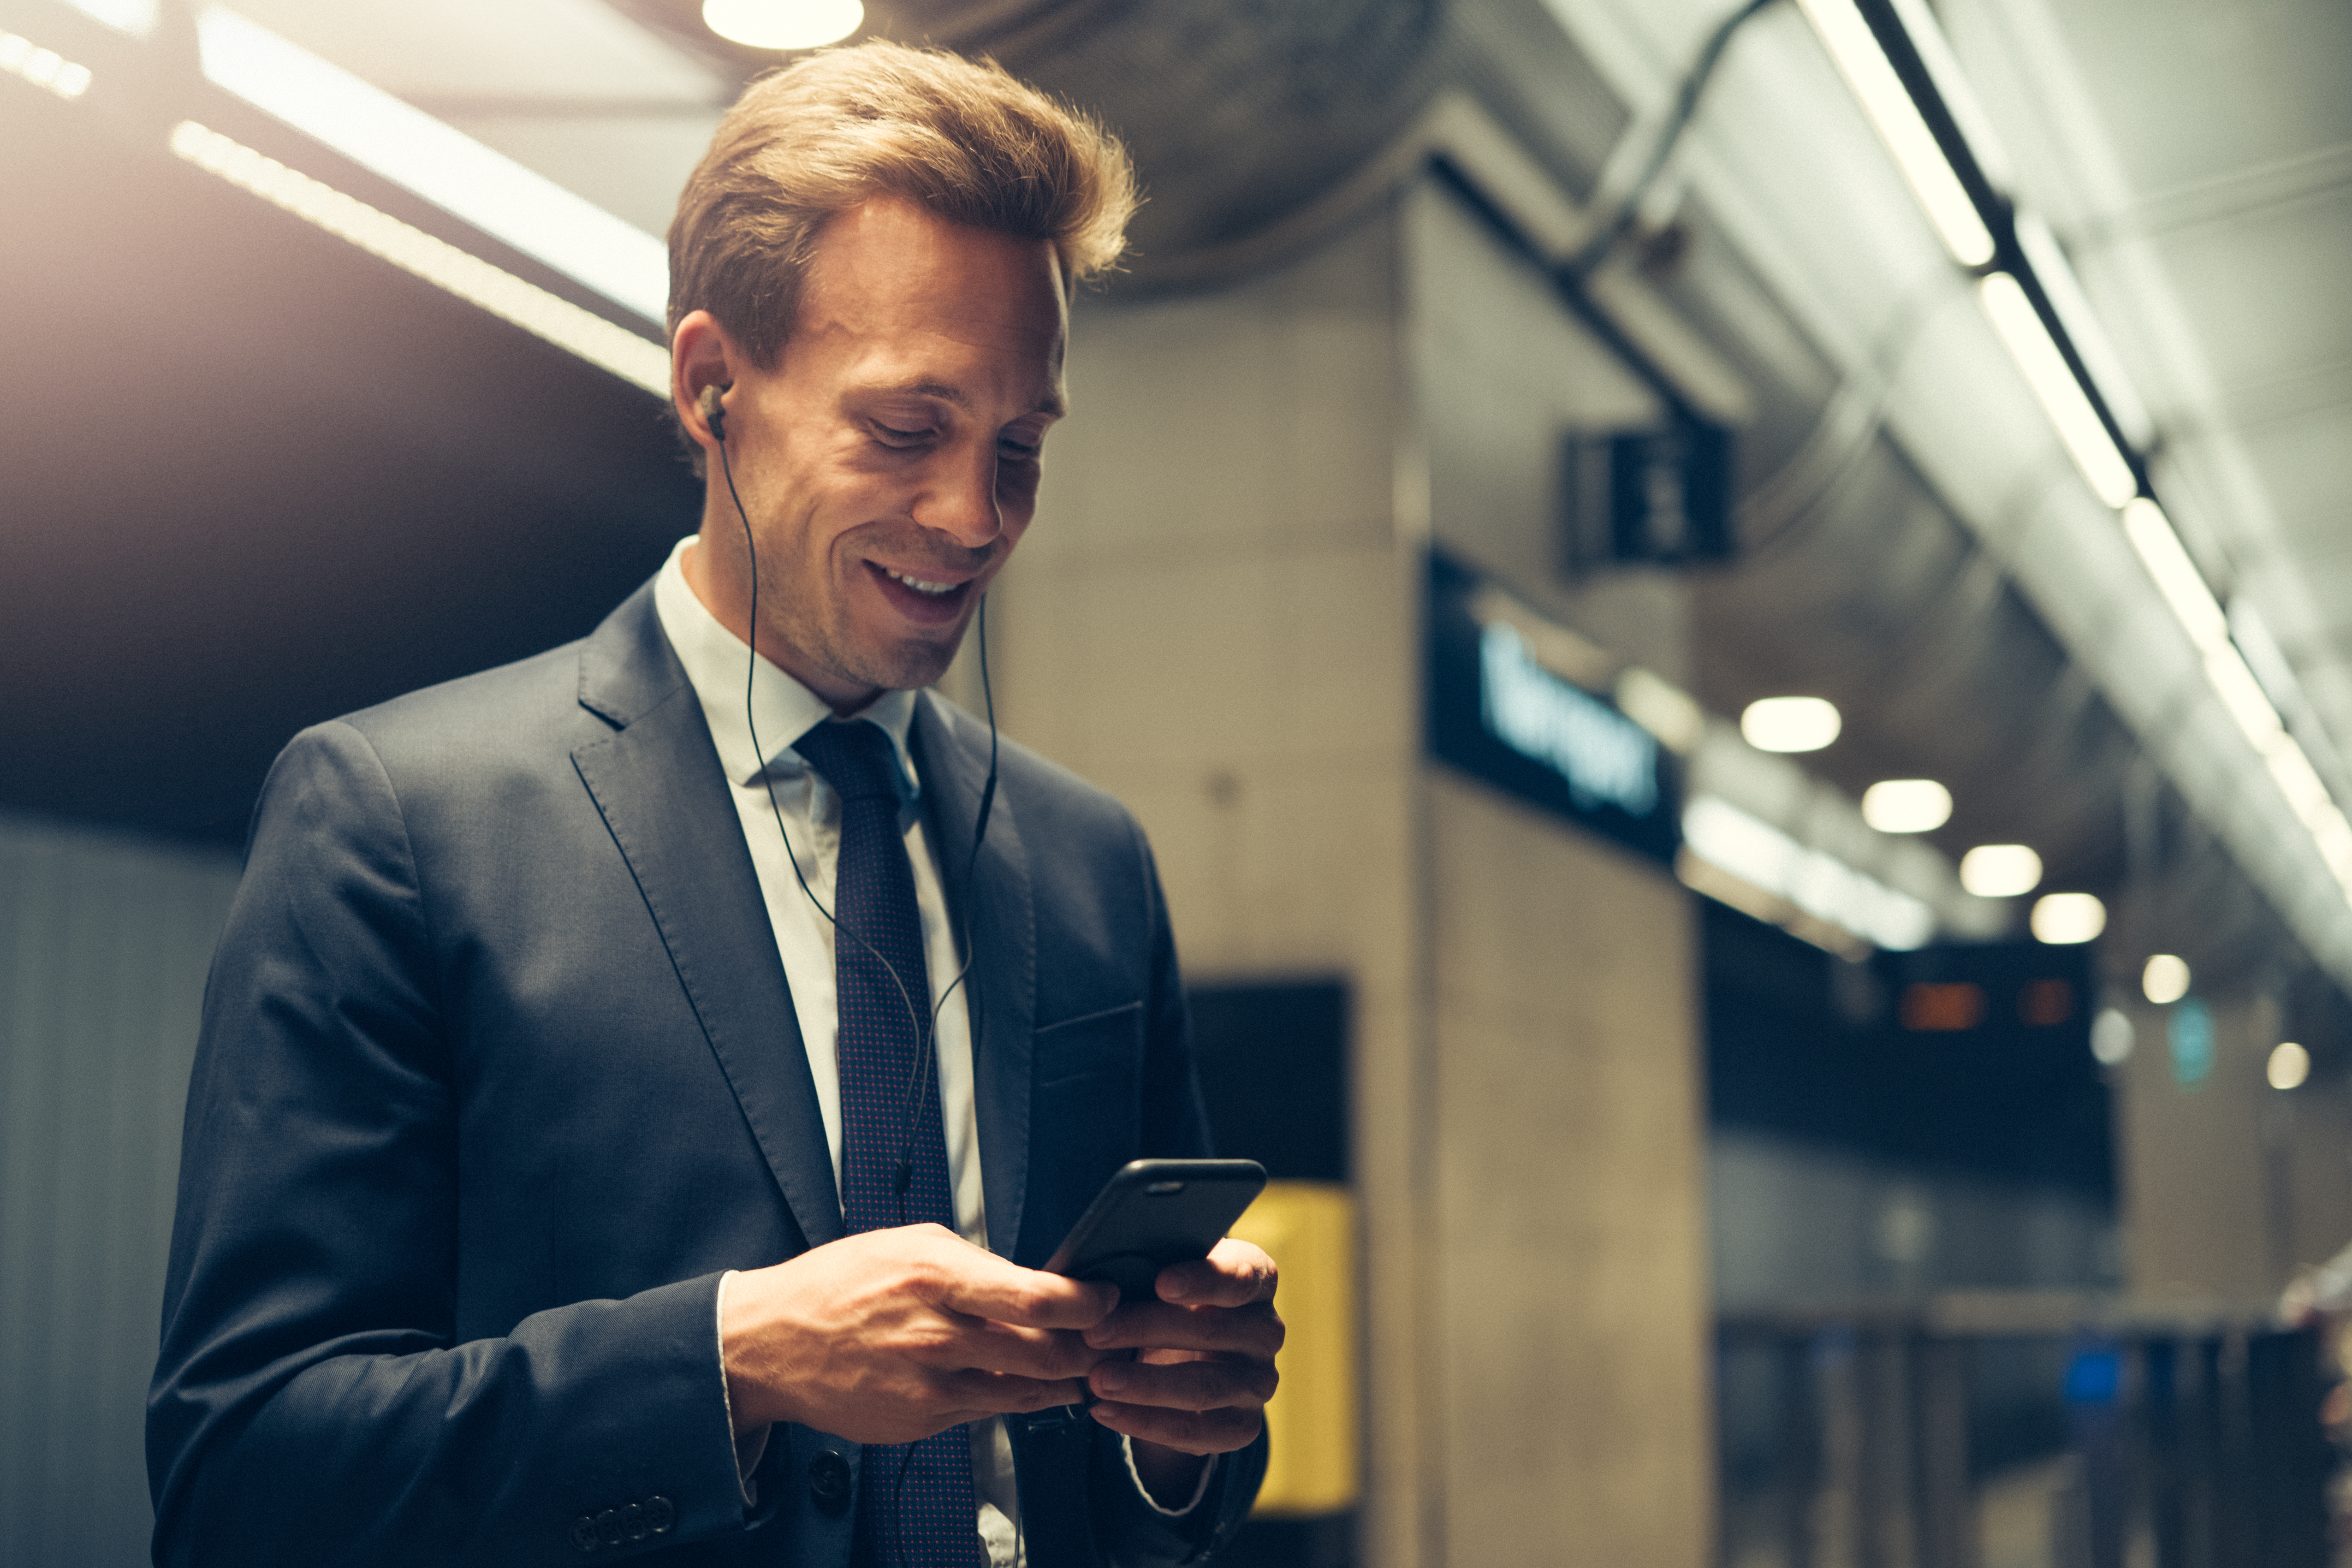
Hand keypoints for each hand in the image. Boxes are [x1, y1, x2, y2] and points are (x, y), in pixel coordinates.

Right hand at [721, 1224, 1117, 1444]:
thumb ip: (978, 1265)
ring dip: (1063, 1378)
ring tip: (1076, 1360)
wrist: (770, 1343)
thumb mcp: (910, 1245)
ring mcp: (929, 1385)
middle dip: (1088, 1347)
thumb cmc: (840, 1284)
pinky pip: (990, 1411)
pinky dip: (1015, 1397)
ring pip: (1027, 1391)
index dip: (1087, 1302)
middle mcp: (936, 1334)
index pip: (1038, 1299)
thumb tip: (1038, 1281)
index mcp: (936, 1276)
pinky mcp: (922, 1422)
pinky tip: (1020, 1380)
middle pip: (1046, 1354)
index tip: (1106, 1297)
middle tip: (1104, 1335)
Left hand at [1080, 1238, 1281, 1498]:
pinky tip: (1104, 1410)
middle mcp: (1267, 1331)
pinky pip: (1194, 1431)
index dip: (1203, 1280)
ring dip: (1145, 1385)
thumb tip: (1100, 1269)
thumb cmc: (1170, 1297)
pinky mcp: (1242, 1426)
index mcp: (1257, 1279)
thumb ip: (1151, 1264)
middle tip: (1095, 1332)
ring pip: (1203, 1387)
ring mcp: (1259, 1382)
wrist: (1188, 1355)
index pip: (1241, 1276)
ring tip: (1097, 1380)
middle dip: (1148, 1330)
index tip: (1160, 1283)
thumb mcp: (1167, 1270)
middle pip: (1211, 1331)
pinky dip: (1144, 1422)